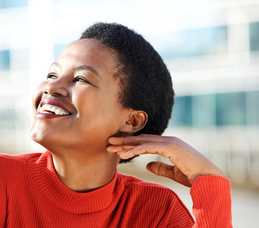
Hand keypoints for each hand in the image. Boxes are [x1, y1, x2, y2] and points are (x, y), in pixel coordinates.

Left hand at [107, 134, 224, 186]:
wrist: (208, 178)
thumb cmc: (193, 176)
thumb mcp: (172, 172)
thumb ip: (160, 167)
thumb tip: (147, 165)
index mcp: (169, 144)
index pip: (145, 142)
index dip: (131, 144)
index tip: (117, 148)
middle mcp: (168, 140)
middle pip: (141, 139)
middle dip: (124, 141)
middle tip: (109, 142)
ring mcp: (169, 142)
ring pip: (142, 142)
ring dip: (125, 144)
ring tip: (111, 146)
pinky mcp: (170, 147)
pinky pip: (148, 148)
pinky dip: (134, 150)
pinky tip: (123, 154)